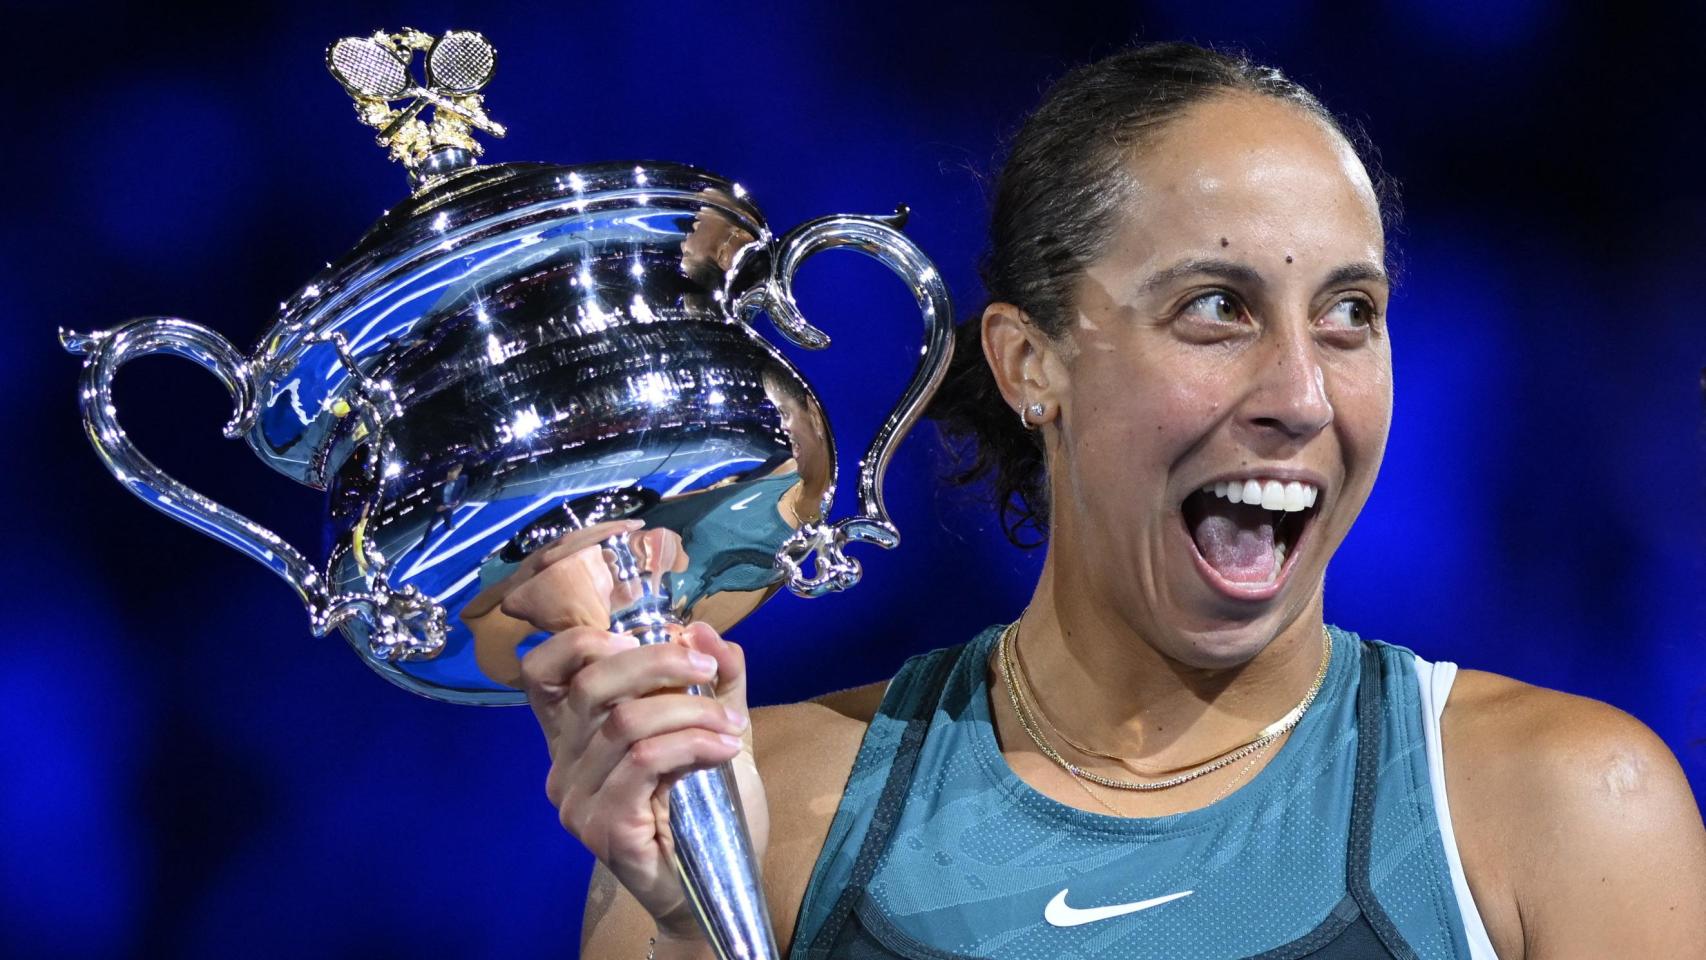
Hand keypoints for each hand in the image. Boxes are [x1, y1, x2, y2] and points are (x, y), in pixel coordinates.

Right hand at [495, 521, 767, 939]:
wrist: (716, 882)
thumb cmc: (706, 807)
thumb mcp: (713, 727)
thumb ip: (714, 680)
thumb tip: (703, 627)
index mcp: (575, 734)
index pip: (542, 672)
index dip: (581, 641)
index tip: (645, 636)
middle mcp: (562, 764)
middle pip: (591, 683)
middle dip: (658, 661)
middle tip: (708, 668)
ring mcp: (576, 800)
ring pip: (626, 722)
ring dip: (692, 711)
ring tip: (731, 725)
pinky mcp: (602, 827)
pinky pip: (645, 762)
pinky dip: (692, 744)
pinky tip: (725, 749)